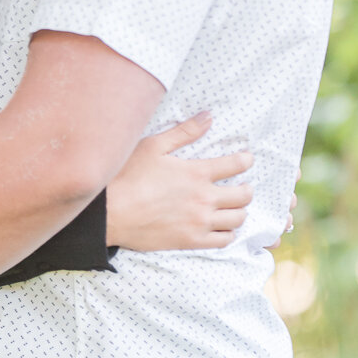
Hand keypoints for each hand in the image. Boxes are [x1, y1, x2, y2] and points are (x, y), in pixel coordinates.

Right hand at [106, 114, 252, 251]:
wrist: (110, 213)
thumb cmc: (127, 176)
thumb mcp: (154, 146)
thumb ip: (184, 131)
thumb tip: (209, 116)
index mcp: (197, 172)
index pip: (236, 165)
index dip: (246, 161)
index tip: (246, 160)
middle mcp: (204, 198)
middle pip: (244, 195)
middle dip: (247, 189)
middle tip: (242, 186)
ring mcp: (199, 222)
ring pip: (238, 219)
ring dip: (240, 211)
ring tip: (232, 207)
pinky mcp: (191, 241)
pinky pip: (223, 241)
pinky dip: (228, 233)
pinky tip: (222, 227)